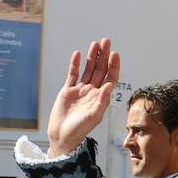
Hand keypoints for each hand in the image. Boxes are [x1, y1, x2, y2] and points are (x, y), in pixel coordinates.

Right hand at [47, 38, 119, 155]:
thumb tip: (109, 85)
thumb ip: (102, 101)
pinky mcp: (68, 91)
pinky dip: (75, 65)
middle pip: (100, 70)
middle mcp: (92, 92)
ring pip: (87, 69)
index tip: (115, 54)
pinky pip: (72, 74)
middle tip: (106, 41)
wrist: (63, 136)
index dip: (113, 66)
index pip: (110, 77)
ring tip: (95, 43)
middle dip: (103, 56)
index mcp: (101, 97)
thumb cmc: (80, 130)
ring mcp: (80, 90)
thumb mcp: (93, 116)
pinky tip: (78, 54)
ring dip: (91, 57)